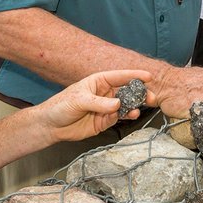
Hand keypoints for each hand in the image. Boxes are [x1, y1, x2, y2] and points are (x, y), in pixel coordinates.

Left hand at [37, 69, 153, 143]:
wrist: (50, 126)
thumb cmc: (61, 105)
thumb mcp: (79, 100)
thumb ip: (99, 103)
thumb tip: (118, 104)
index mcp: (99, 81)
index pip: (120, 76)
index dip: (135, 76)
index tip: (149, 76)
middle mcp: (105, 93)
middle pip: (127, 91)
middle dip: (139, 93)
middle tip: (151, 97)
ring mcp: (106, 107)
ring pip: (125, 105)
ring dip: (134, 107)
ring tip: (138, 110)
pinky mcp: (104, 121)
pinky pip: (118, 117)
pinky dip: (125, 117)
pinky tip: (129, 116)